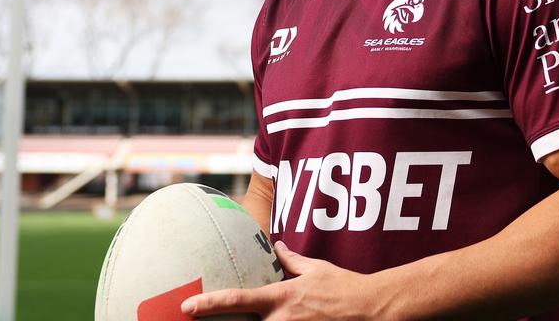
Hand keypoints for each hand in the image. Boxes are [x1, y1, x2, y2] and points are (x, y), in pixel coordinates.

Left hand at [182, 241, 384, 319]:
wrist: (372, 308)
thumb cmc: (345, 287)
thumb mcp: (316, 269)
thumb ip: (292, 260)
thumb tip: (277, 246)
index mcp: (280, 298)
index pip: (237, 300)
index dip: (209, 304)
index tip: (187, 306)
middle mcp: (281, 320)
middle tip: (198, 320)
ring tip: (251, 318)